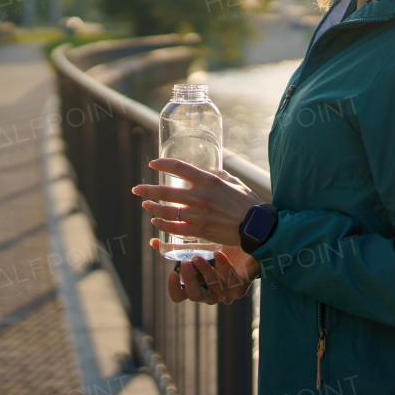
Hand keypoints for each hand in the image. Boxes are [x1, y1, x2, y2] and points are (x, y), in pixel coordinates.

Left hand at [132, 159, 260, 247]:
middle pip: (166, 191)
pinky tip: (156, 221)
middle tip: (137, 189)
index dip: (162, 164)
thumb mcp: (234, 183)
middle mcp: (200, 196)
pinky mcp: (199, 231)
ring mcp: (198, 215)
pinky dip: (162, 224)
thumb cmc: (248, 204)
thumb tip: (212, 172)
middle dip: (147, 190)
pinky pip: (174, 228)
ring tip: (145, 204)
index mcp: (209, 181)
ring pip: (166, 211)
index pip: (179, 168)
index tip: (152, 164)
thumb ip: (220, 177)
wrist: (256, 227)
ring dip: (152, 207)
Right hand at [149, 239, 261, 304]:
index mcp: (197, 285)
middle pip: (195, 296)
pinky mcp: (240, 286)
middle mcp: (210, 292)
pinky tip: (219, 254)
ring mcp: (226, 291)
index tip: (171, 273)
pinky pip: (231, 281)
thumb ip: (176, 247)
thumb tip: (153, 241)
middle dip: (188, 280)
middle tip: (185, 263)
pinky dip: (224, 267)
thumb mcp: (197, 248)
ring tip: (199, 256)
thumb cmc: (220, 250)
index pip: (179, 296)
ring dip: (205, 273)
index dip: (173, 289)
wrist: (249, 247)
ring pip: (213, 290)